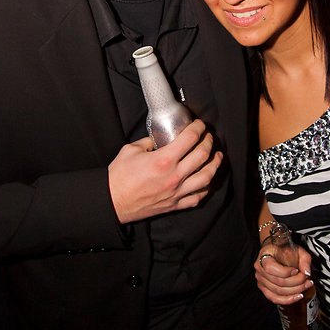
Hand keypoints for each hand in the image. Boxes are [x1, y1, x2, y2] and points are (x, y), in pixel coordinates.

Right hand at [108, 119, 222, 222]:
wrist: (112, 202)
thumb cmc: (119, 177)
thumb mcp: (131, 150)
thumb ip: (148, 142)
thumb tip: (159, 139)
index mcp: (163, 160)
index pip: (190, 139)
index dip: (198, 128)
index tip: (200, 125)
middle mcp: (174, 176)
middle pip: (203, 155)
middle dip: (209, 142)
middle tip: (208, 137)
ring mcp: (176, 192)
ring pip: (207, 177)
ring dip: (215, 164)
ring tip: (217, 156)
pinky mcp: (174, 204)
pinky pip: (197, 197)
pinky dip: (206, 188)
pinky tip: (207, 180)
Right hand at [255, 238, 312, 305]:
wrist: (276, 251)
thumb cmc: (285, 250)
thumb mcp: (297, 249)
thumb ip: (304, 259)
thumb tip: (306, 272)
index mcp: (264, 256)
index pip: (271, 268)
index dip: (286, 272)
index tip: (297, 270)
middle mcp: (259, 269)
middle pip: (278, 282)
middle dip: (296, 282)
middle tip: (307, 279)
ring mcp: (261, 280)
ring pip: (278, 291)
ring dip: (295, 291)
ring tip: (306, 286)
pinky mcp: (264, 289)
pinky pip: (275, 298)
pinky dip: (287, 300)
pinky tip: (297, 296)